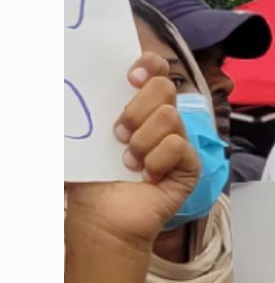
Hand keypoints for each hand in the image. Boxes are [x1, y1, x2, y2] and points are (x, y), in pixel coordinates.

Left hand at [64, 54, 202, 247]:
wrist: (103, 216)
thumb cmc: (91, 177)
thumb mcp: (82, 134)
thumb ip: (84, 107)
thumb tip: (77, 81)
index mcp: (137, 106)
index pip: (157, 69)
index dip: (150, 66)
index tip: (130, 79)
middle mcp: (160, 120)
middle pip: (165, 88)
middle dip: (136, 111)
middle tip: (119, 135)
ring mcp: (177, 142)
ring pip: (169, 118)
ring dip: (142, 142)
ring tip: (130, 162)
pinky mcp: (189, 166)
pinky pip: (178, 147)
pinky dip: (157, 162)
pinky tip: (148, 177)